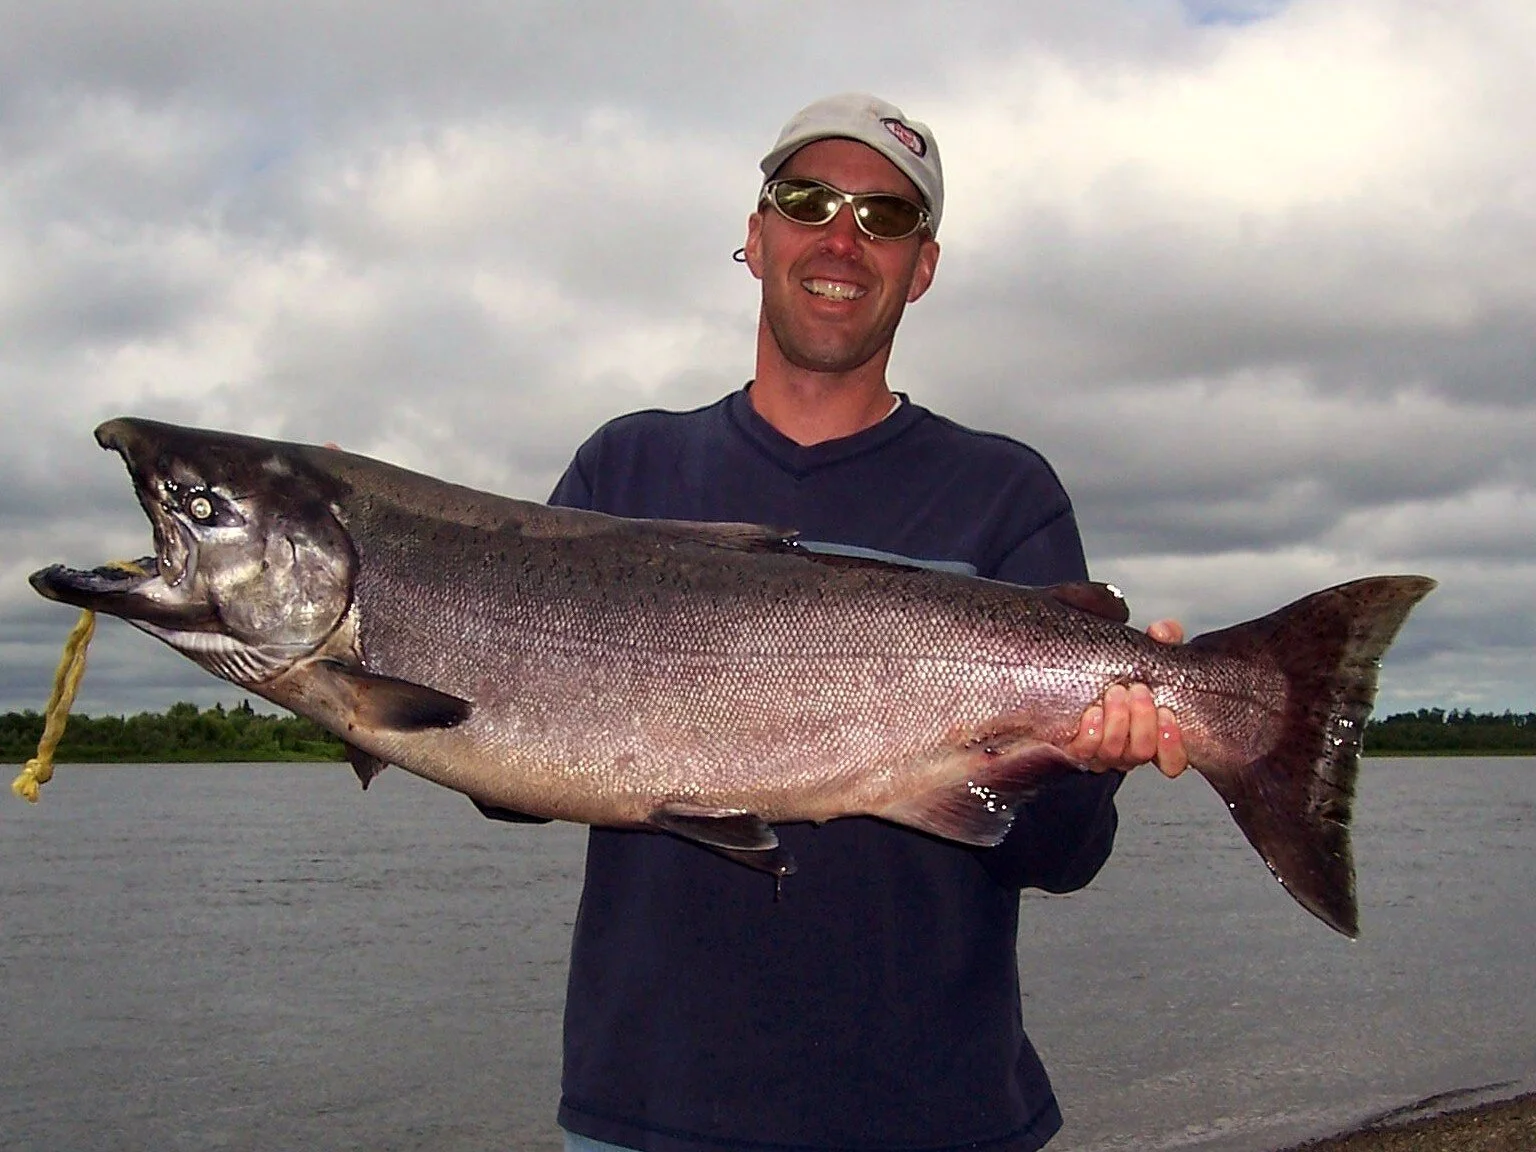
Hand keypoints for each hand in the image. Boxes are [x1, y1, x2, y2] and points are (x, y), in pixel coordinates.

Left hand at [1064, 618, 1188, 778]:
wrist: (1067, 673)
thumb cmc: (1118, 667)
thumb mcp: (1146, 651)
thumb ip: (1163, 639)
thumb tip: (1164, 631)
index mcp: (1152, 734)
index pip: (1173, 761)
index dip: (1173, 746)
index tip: (1167, 714)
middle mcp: (1127, 749)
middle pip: (1141, 753)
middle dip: (1142, 722)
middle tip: (1138, 690)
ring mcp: (1100, 751)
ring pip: (1114, 754)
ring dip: (1118, 723)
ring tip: (1115, 692)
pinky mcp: (1074, 747)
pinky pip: (1083, 751)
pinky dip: (1091, 733)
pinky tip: (1093, 711)